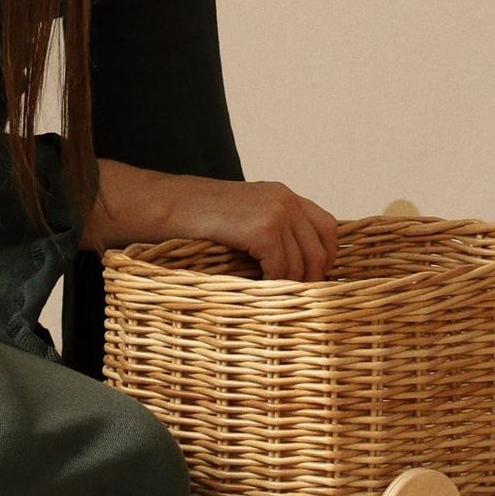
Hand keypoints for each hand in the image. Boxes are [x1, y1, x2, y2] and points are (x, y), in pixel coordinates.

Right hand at [87, 159, 341, 277]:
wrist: (167, 206)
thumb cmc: (197, 218)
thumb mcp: (242, 216)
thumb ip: (269, 229)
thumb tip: (294, 267)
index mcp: (283, 195)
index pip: (328, 227)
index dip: (327, 257)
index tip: (316, 280)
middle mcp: (285, 200)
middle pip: (320, 248)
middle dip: (313, 278)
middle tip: (298, 300)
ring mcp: (276, 212)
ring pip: (302, 262)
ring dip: (290, 286)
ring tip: (274, 299)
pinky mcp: (262, 228)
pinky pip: (281, 267)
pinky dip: (274, 284)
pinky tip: (259, 292)